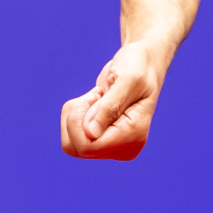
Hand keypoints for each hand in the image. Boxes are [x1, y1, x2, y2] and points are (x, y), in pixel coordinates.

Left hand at [59, 41, 164, 160]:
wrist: (141, 64)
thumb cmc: (137, 67)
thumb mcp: (127, 80)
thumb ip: (108, 108)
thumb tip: (90, 134)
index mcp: (134, 137)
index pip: (89, 146)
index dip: (80, 120)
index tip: (95, 96)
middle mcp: (124, 148)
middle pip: (77, 147)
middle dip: (77, 117)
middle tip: (95, 95)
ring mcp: (112, 145)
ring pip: (71, 143)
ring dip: (74, 115)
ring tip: (96, 97)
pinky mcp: (102, 140)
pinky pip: (72, 136)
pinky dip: (74, 115)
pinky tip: (93, 102)